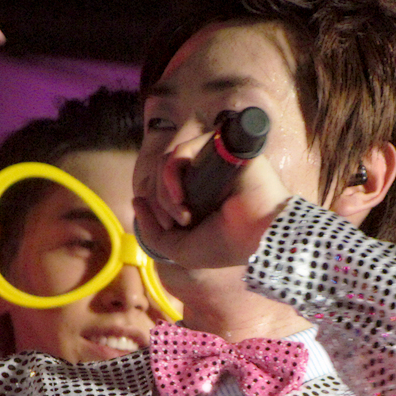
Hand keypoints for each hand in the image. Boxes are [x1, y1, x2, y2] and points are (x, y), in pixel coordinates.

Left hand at [133, 132, 292, 269]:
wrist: (259, 235)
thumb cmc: (226, 245)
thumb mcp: (180, 249)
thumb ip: (153, 232)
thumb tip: (137, 202)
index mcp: (199, 194)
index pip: (162, 186)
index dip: (154, 205)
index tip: (166, 225)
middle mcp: (204, 174)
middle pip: (161, 174)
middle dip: (159, 202)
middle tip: (174, 222)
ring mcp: (211, 158)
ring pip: (167, 162)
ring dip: (165, 193)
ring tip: (183, 215)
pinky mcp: (217, 145)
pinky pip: (179, 151)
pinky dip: (171, 176)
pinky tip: (181, 198)